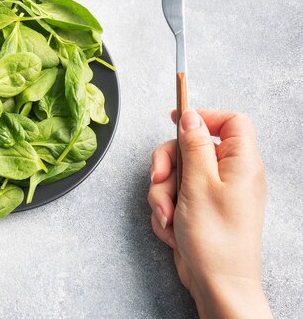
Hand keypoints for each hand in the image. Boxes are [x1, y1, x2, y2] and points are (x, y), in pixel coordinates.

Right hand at [148, 109, 271, 318]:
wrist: (216, 284)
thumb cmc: (216, 240)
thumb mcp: (199, 184)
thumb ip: (193, 146)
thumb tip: (190, 117)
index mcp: (241, 163)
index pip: (229, 122)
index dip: (202, 117)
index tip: (174, 120)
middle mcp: (229, 175)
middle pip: (191, 147)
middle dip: (168, 164)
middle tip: (159, 178)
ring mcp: (212, 192)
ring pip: (176, 173)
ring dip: (163, 193)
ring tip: (167, 215)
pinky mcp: (198, 208)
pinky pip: (173, 195)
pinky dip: (166, 209)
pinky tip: (172, 228)